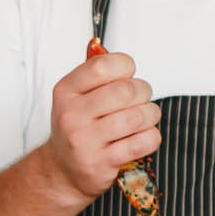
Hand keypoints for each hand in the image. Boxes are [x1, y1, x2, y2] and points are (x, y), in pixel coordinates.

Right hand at [45, 45, 160, 206]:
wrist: (63, 171)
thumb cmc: (77, 128)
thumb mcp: (74, 96)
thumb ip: (91, 72)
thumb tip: (100, 44)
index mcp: (65, 91)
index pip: (103, 66)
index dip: (125, 66)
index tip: (127, 75)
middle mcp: (72, 115)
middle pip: (126, 91)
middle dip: (143, 92)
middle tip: (140, 99)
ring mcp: (85, 141)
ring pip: (138, 117)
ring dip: (151, 115)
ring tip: (145, 118)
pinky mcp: (101, 163)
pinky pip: (143, 142)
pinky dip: (151, 137)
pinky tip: (142, 137)